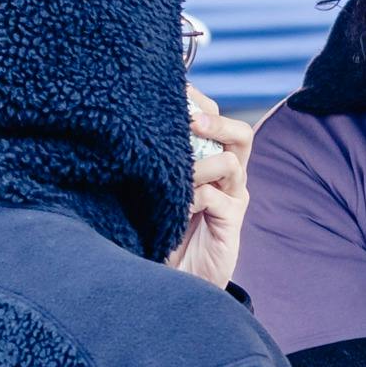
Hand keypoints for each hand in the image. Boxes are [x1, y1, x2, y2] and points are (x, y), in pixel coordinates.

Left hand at [167, 85, 251, 287]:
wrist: (171, 277)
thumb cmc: (157, 226)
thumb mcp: (150, 186)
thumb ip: (153, 159)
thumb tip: (126, 119)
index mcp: (209, 159)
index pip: (215, 118)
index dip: (200, 101)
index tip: (176, 90)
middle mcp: (226, 175)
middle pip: (240, 134)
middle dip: (216, 121)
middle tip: (191, 120)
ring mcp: (231, 198)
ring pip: (232, 161)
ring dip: (201, 163)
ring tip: (178, 174)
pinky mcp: (230, 223)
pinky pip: (218, 199)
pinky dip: (194, 197)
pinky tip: (177, 207)